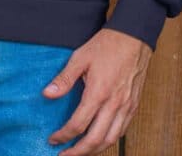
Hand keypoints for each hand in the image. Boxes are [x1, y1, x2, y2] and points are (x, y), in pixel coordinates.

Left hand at [41, 28, 151, 154]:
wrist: (133, 37)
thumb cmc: (107, 45)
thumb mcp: (80, 57)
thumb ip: (64, 78)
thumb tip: (48, 94)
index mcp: (99, 92)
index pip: (78, 124)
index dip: (64, 136)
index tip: (53, 139)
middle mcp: (114, 104)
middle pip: (95, 140)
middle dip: (78, 152)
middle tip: (64, 155)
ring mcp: (126, 107)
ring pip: (110, 140)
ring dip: (94, 151)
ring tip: (80, 152)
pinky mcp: (133, 106)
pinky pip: (121, 132)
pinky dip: (109, 141)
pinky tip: (99, 140)